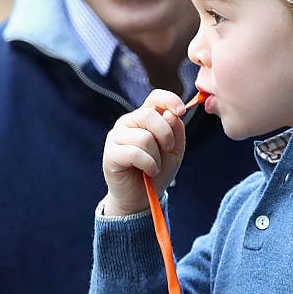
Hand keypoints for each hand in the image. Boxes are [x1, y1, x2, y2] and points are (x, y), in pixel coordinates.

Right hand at [101, 90, 186, 216]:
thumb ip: (176, 132)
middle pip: (149, 115)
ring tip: (155, 166)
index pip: (155, 97)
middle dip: (166, 135)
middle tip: (169, 150)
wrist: (141, 197)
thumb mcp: (175, 151)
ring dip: (157, 156)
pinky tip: (149, 172)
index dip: (169, 100)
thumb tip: (172, 115)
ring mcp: (117, 136)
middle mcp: (129, 122)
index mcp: (146, 117)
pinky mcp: (111, 152)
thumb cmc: (157, 170)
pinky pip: (135, 153)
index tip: (181, 111)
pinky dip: (148, 164)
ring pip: (144, 137)